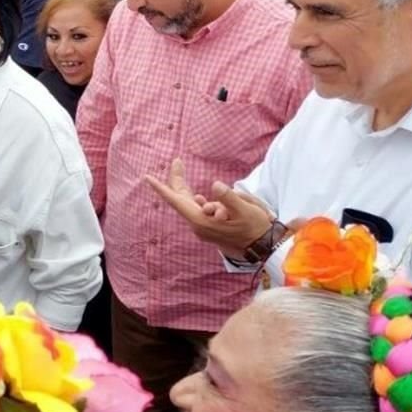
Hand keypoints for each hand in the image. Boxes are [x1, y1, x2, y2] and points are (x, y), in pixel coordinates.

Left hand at [144, 158, 272, 258]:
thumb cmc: (255, 228)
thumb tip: (215, 185)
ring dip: (188, 189)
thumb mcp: (245, 210)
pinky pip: (200, 210)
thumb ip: (229, 197)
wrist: (263, 249)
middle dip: (177, 180)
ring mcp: (203, 228)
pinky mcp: (209, 228)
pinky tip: (198, 196)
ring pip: (191, 204)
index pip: (178, 201)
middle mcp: (198, 226)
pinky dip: (199, 200)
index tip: (147, 177)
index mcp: (202, 222)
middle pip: (182, 199)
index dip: (162, 188)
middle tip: (176, 161)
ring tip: (180, 170)